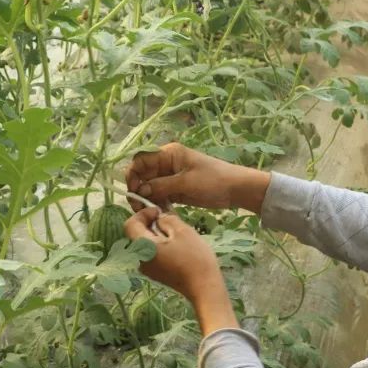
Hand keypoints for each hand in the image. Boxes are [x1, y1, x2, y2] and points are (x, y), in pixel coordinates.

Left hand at [124, 206, 224, 302]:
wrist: (203, 287)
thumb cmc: (194, 258)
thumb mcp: (182, 231)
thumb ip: (167, 219)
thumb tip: (160, 218)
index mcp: (142, 246)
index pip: (130, 223)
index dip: (143, 213)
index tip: (159, 212)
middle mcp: (139, 258)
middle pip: (136, 234)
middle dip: (149, 223)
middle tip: (168, 220)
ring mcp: (146, 268)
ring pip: (144, 244)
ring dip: (155, 235)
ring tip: (174, 233)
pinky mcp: (155, 274)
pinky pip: (151, 254)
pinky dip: (158, 246)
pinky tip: (175, 246)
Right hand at [126, 142, 268, 212]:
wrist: (236, 190)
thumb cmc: (213, 180)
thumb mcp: (186, 183)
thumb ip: (162, 186)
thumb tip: (140, 190)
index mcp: (168, 154)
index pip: (141, 160)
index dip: (133, 174)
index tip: (132, 191)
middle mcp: (167, 163)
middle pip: (143, 175)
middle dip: (138, 189)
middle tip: (138, 207)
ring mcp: (171, 177)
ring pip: (150, 187)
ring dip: (146, 199)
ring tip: (149, 212)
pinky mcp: (176, 190)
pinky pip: (160, 195)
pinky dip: (157, 203)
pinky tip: (158, 213)